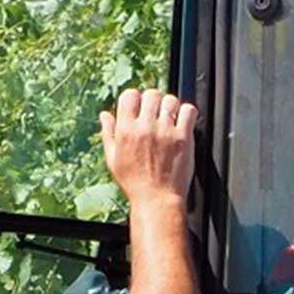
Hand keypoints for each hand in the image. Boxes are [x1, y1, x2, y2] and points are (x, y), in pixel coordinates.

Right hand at [101, 88, 197, 212]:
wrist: (156, 199)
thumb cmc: (134, 182)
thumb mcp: (113, 159)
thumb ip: (109, 133)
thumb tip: (104, 115)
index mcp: (125, 130)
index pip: (130, 95)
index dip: (135, 98)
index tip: (140, 107)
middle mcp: (145, 127)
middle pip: (152, 94)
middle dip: (153, 101)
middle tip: (156, 113)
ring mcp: (165, 131)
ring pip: (170, 100)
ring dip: (170, 107)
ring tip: (170, 118)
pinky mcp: (183, 138)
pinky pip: (188, 111)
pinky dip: (187, 113)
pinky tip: (183, 121)